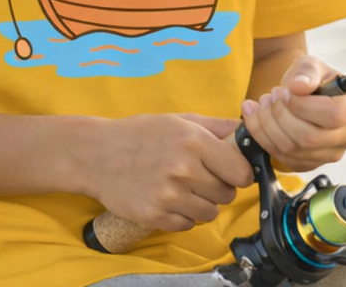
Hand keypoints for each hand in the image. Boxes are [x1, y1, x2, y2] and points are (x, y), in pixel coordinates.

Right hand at [87, 113, 254, 232]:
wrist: (98, 154)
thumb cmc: (141, 133)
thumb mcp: (178, 120)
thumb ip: (216, 126)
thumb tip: (247, 130)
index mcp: (193, 141)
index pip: (241, 172)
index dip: (238, 172)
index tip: (228, 169)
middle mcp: (183, 169)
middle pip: (227, 194)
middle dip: (218, 186)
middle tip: (198, 175)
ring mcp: (169, 196)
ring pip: (210, 213)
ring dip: (201, 203)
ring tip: (181, 186)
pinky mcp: (156, 217)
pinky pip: (188, 225)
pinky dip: (182, 215)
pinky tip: (166, 197)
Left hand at [240, 55, 345, 171]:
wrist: (300, 94)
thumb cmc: (310, 78)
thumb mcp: (309, 64)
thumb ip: (306, 70)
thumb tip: (298, 86)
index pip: (333, 115)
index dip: (303, 105)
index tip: (286, 91)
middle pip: (310, 137)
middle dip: (280, 114)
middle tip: (271, 95)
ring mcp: (331, 153)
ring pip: (293, 149)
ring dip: (268, 124)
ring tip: (263, 103)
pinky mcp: (312, 164)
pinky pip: (283, 158)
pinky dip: (262, 137)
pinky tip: (257, 117)